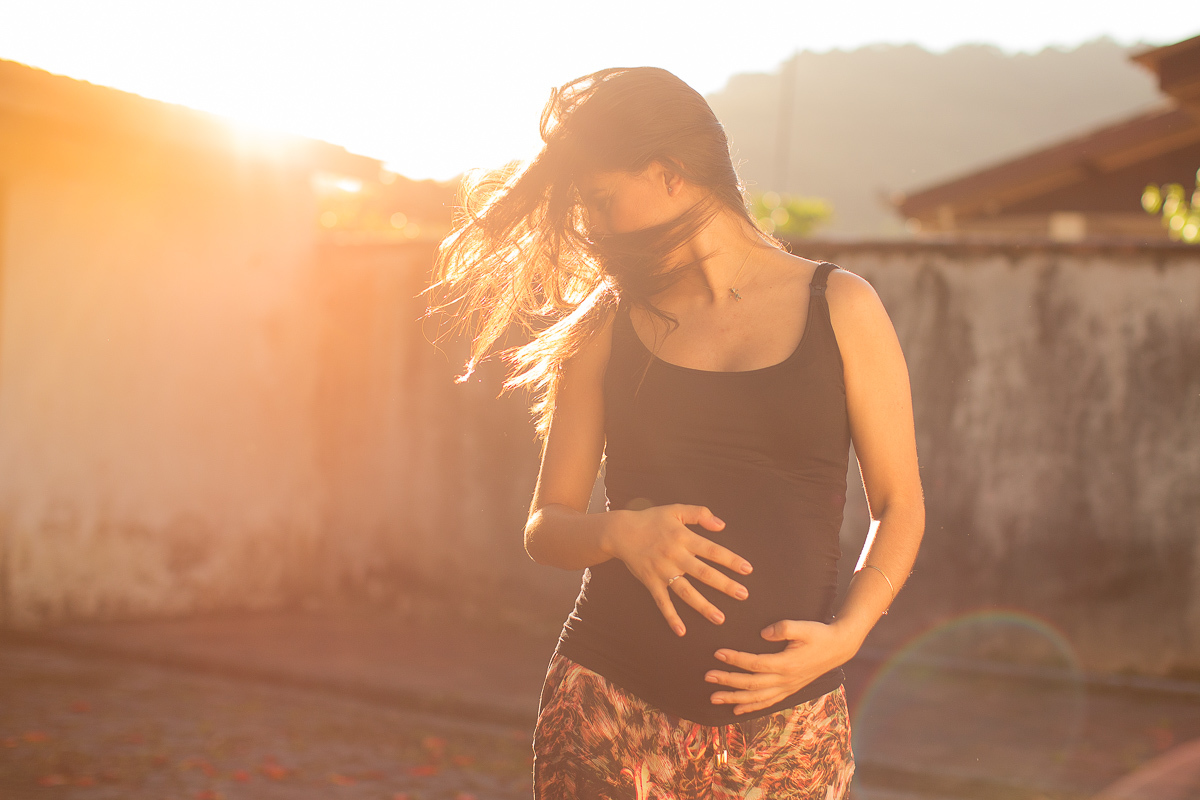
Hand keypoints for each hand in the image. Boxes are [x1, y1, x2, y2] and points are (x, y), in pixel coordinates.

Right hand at [605, 503, 752, 636]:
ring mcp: (662, 571)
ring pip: (686, 592)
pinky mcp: (651, 582)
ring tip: (720, 618)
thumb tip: (722, 525)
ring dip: (703, 606)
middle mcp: (675, 556)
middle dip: (724, 585)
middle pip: (704, 573)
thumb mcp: (675, 510)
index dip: (730, 560)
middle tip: (743, 595)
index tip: (747, 569)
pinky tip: (681, 631)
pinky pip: (662, 602)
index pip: (712, 551)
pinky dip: (671, 617)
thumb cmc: (651, 519)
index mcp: (683, 538)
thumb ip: (699, 514)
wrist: (621, 532)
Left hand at [703, 619, 857, 714]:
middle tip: (708, 677)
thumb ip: (783, 628)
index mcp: (786, 663)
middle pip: (751, 684)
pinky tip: (737, 709)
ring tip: (714, 698)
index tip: (718, 653)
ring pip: (756, 698)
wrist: (838, 648)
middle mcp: (785, 679)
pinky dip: (751, 707)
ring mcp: (787, 687)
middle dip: (728, 681)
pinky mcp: (789, 689)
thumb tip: (764, 633)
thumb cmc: (819, 634)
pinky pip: (767, 702)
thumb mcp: (803, 626)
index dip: (735, 659)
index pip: (755, 663)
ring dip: (734, 698)